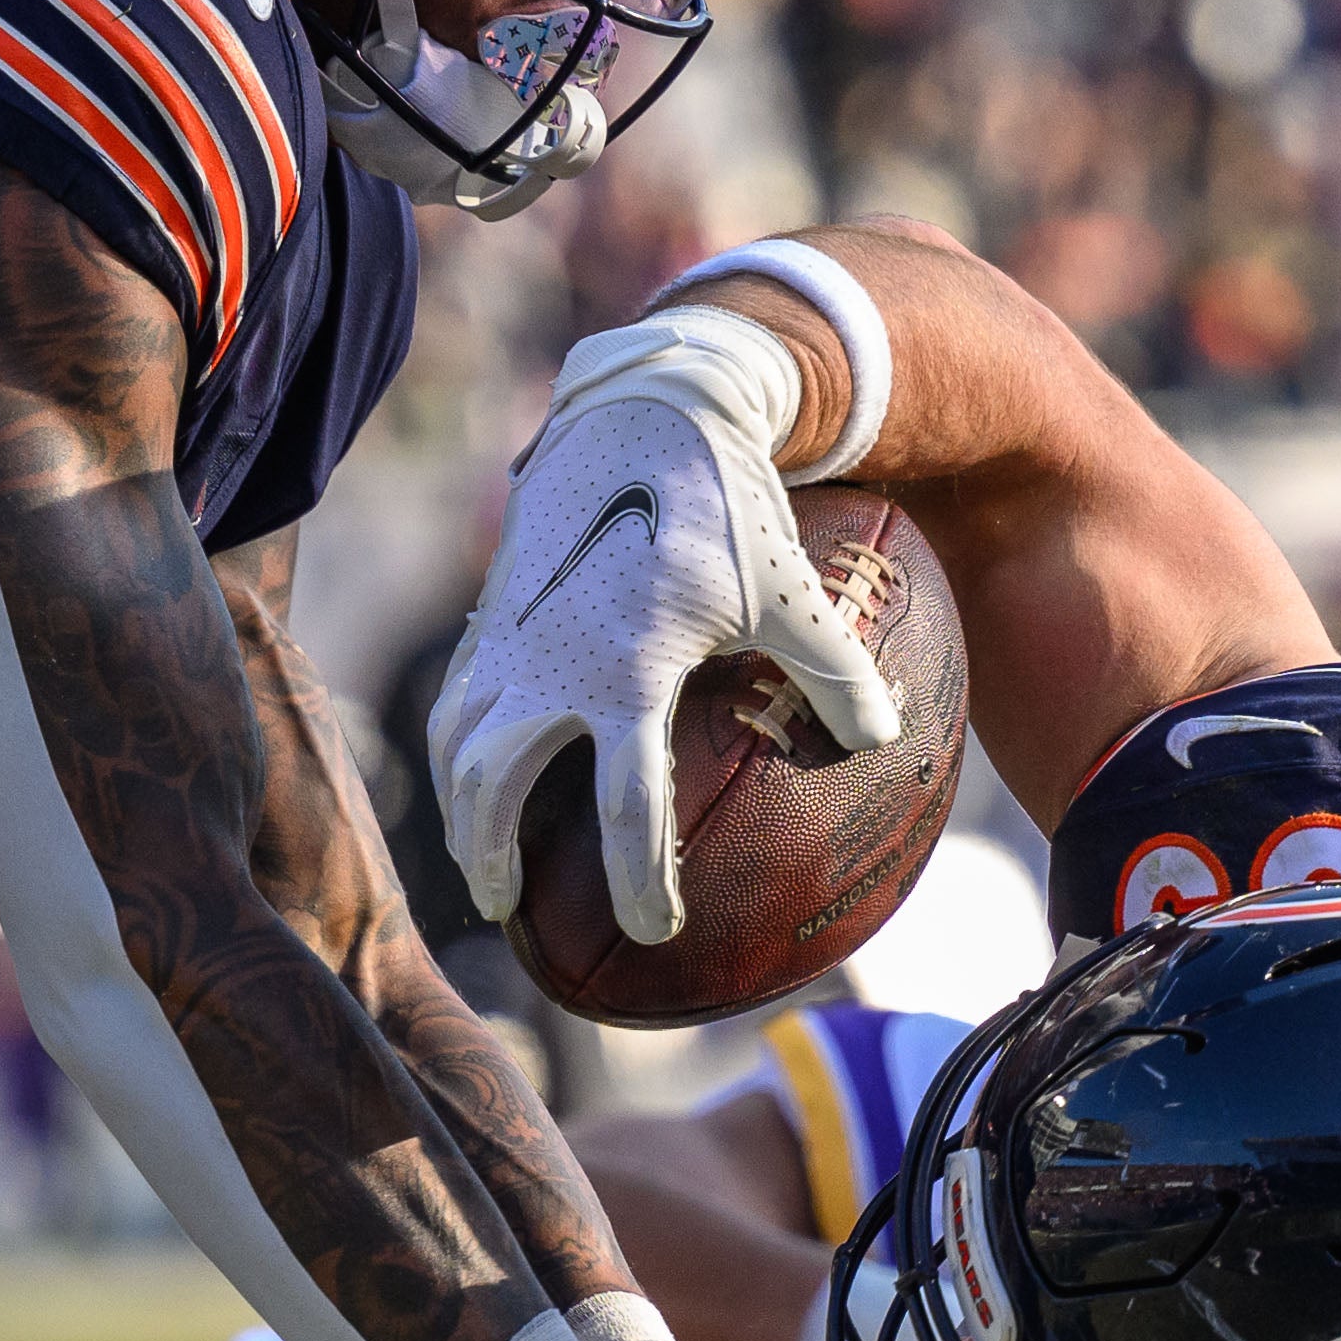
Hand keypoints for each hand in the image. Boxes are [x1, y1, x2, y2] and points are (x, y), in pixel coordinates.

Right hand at [427, 305, 900, 949]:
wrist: (645, 412)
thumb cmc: (728, 505)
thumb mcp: (795, 591)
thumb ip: (839, 671)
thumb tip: (884, 738)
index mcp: (627, 672)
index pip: (624, 807)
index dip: (641, 879)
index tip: (655, 928)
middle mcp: (549, 661)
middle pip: (494, 785)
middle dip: (493, 854)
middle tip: (509, 908)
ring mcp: (507, 633)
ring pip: (456, 740)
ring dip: (459, 805)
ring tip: (475, 853)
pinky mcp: (490, 607)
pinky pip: (457, 692)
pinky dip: (458, 742)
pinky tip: (477, 768)